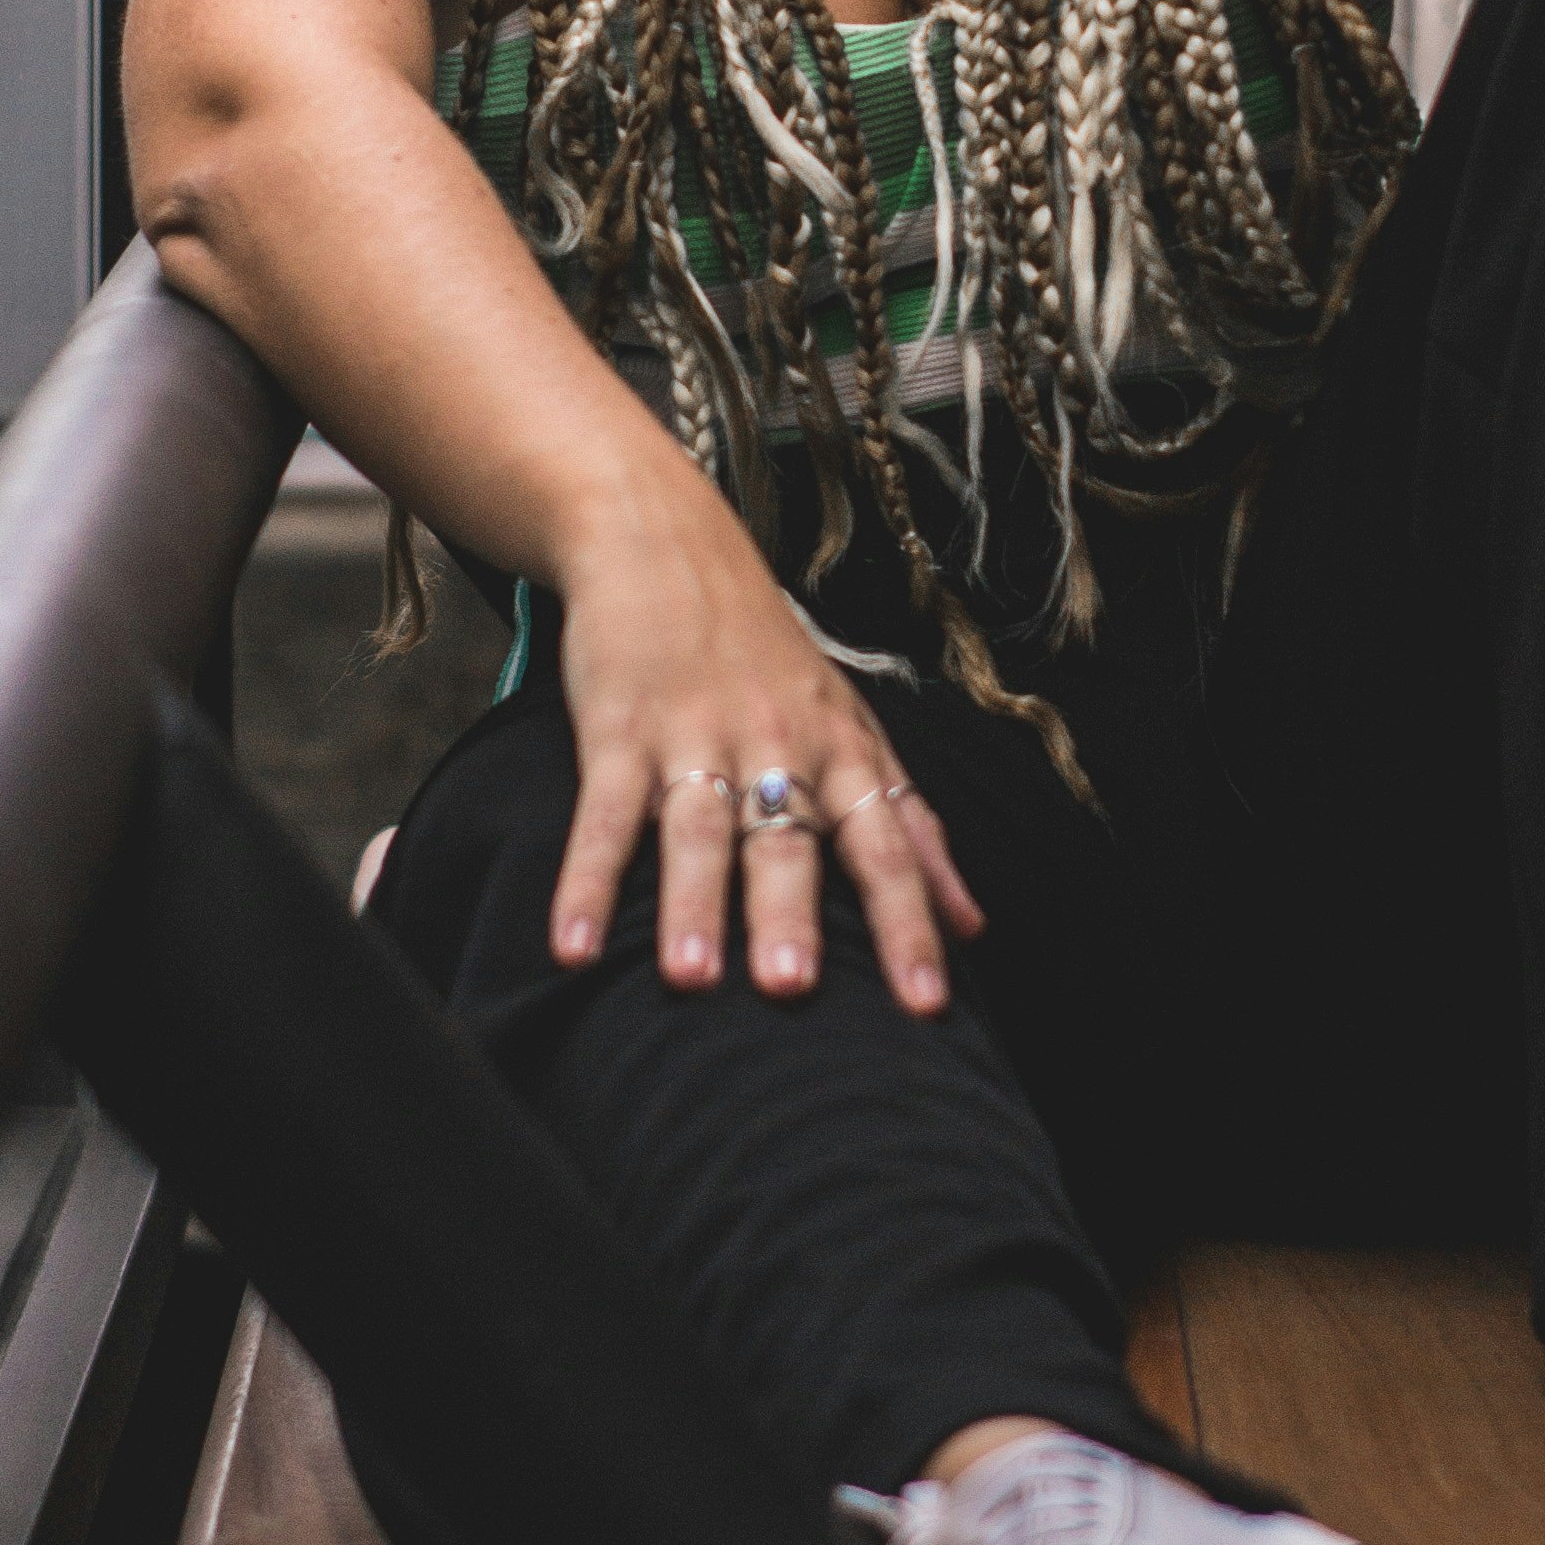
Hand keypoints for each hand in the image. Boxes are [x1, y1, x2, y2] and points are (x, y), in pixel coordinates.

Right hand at [545, 476, 984, 1007]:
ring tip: (689, 982)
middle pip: (788, 841)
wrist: (665, 539)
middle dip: (792, 915)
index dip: (910, 924)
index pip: (888, 847)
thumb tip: (973, 926)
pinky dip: (586, 881)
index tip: (930, 1005)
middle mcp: (777, 745)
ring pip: (698, 830)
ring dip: (693, 907)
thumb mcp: (852, 728)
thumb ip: (909, 825)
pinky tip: (572, 949)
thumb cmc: (768, 657)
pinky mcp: (619, 729)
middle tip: (793, 990)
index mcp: (842, 751)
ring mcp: (696, 736)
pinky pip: (605, 815)